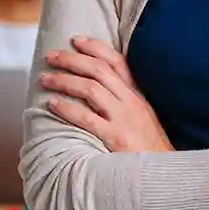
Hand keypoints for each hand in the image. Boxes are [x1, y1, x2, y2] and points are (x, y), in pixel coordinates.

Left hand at [40, 36, 172, 152]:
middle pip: (99, 70)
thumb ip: (124, 100)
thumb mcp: (143, 115)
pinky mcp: (115, 137)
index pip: (117, 61)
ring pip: (91, 89)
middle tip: (52, 55)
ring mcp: (123, 118)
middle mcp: (130, 101)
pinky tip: (52, 104)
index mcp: (137, 94)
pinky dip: (67, 109)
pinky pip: (86, 118)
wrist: (163, 170)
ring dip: (64, 81)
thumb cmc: (149, 145)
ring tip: (45, 78)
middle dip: (73, 59)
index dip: (96, 47)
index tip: (76, 39)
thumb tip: (97, 87)